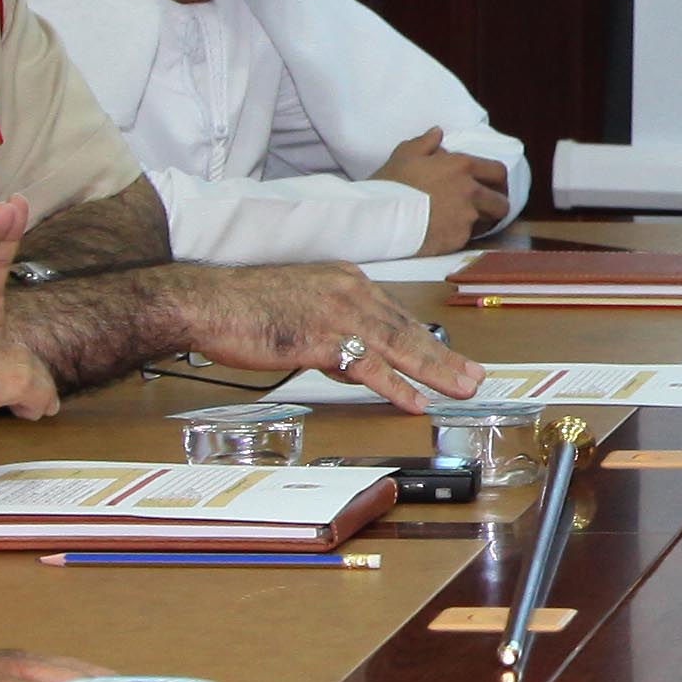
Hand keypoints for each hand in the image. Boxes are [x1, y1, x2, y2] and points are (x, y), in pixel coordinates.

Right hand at [162, 265, 480, 405]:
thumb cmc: (243, 307)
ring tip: (462, 390)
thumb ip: (330, 333)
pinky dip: (395, 386)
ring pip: (398, 346)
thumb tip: (347, 362)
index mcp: (345, 280)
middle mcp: (349, 290)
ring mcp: (337, 313)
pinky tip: (416, 401)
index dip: (426, 340)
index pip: (395, 315)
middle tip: (475, 377)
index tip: (450, 358)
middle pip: (407, 329)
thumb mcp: (299, 311)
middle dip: (444, 357)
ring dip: (435, 371)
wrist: (207, 301)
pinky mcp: (320, 337)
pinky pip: (368, 366)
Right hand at [373, 131, 511, 252]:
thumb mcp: (405, 154)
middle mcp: (471, 191)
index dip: (497, 181)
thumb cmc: (391, 182)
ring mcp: (467, 217)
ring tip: (465, 222)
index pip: (498, 172)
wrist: (380, 216)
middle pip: (502, 203)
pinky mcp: (459, 239)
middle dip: (496, 206)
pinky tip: (446, 233)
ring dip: (482, 222)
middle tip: (484, 209)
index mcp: (462, 166)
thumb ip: (426, 142)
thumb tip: (437, 132)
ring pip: (490, 223)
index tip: (491, 186)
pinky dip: (460, 236)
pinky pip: (468, 238)